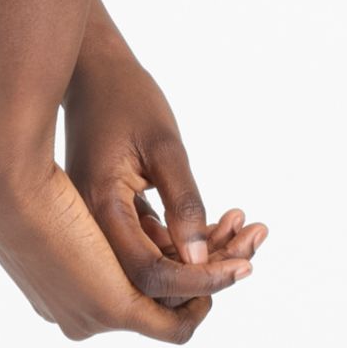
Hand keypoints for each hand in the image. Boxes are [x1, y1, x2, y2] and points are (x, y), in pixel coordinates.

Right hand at [64, 0, 267, 307]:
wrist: (93, 69)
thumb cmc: (127, 96)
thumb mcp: (164, 145)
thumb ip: (184, 204)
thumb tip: (202, 261)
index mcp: (100, 208)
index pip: (150, 273)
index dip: (199, 279)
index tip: (243, 267)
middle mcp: (93, 225)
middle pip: (155, 276)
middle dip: (210, 267)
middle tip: (253, 239)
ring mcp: (100, 220)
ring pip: (156, 259)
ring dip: (205, 252)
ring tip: (246, 226)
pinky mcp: (112, 212)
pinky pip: (151, 240)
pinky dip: (187, 236)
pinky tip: (223, 218)